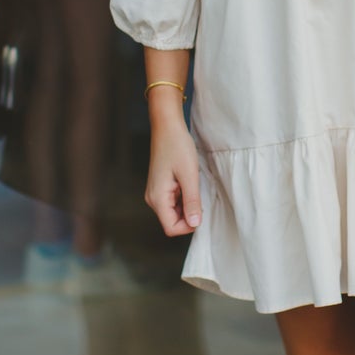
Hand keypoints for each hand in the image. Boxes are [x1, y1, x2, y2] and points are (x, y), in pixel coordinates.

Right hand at [144, 113, 204, 237]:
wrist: (167, 127)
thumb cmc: (177, 147)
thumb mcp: (189, 175)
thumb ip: (192, 201)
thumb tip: (195, 223)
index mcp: (157, 198)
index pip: (171, 228)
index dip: (189, 225)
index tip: (200, 209)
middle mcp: (153, 199)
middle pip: (173, 222)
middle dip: (189, 214)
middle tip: (199, 194)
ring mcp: (156, 193)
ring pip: (174, 212)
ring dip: (188, 205)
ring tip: (193, 186)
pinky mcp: (160, 187)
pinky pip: (174, 202)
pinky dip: (185, 198)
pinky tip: (189, 183)